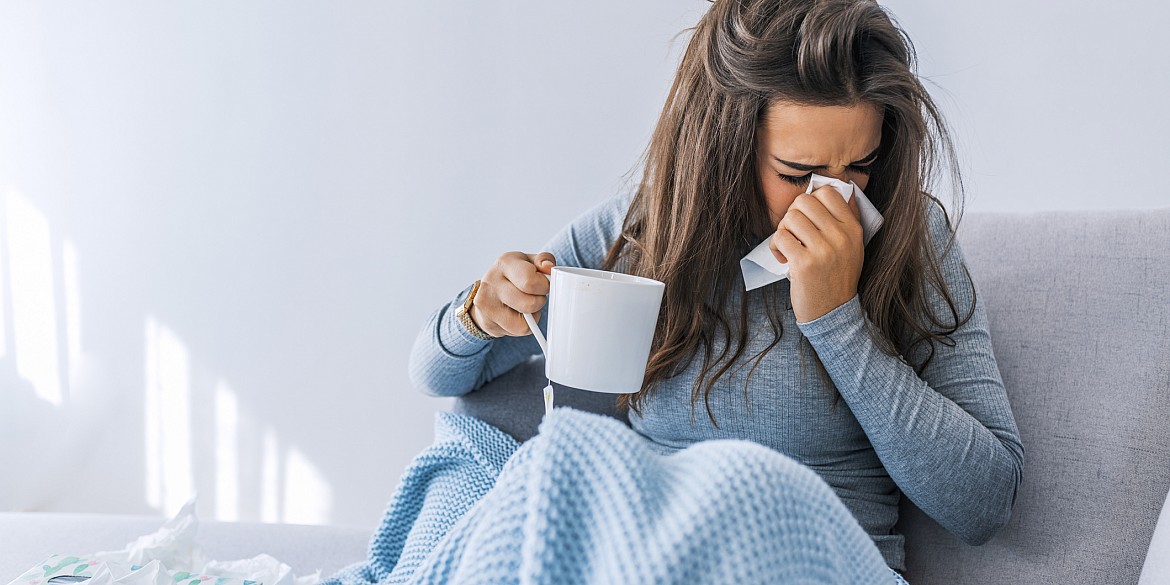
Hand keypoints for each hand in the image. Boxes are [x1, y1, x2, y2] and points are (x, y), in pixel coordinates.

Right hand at [470, 251, 556, 337]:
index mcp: (505, 263)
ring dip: (532, 315)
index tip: (543, 284)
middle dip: (540, 301)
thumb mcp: (529, 262)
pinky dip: (525, 326)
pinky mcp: (487, 322)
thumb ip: (544, 260)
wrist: (488, 293)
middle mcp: (492, 281)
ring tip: (525, 305)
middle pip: (530, 303)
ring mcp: (486, 303)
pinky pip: (519, 330)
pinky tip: (518, 315)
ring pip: (524, 322)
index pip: (530, 280)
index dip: (544, 286)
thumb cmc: (514, 275)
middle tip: (535, 295)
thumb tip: (549, 268)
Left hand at [769, 185, 863, 322]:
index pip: (828, 192)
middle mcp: (840, 237)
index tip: (808, 217)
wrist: (833, 312)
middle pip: (804, 201)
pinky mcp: (804, 263)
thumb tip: (842, 188)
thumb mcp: (853, 247)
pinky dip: (776, 247)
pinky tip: (783, 258)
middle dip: (793, 214)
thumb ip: (847, 219)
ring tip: (789, 246)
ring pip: (790, 217)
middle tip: (794, 233)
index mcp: (853, 229)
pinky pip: (780, 237)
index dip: (812, 200)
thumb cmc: (837, 277)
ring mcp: (823, 250)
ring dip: (783, 231)